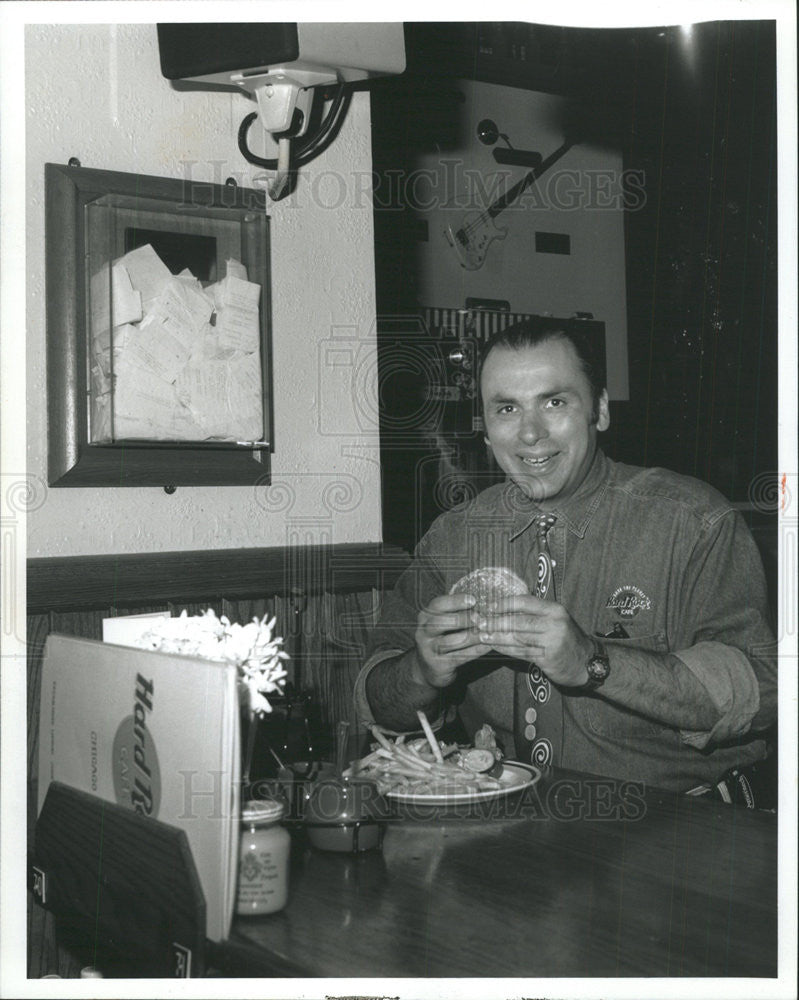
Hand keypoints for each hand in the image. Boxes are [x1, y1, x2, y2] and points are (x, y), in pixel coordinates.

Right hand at [414, 593, 493, 688]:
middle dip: (462, 619)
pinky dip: (475, 651)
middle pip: (440, 622)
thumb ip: (457, 613)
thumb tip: (484, 603)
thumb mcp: (444, 623)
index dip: (455, 601)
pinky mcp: (438, 664)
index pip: (437, 605)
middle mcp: (423, 632)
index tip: (473, 600)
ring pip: (450, 641)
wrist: (428, 667)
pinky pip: (459, 657)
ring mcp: (429, 649)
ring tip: (487, 633)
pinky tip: (487, 646)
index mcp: (426, 616)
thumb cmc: (442, 638)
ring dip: (471, 636)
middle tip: (480, 618)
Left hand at [477, 595, 593, 686]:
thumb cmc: (566, 638)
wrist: (588, 662)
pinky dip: (505, 649)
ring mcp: (552, 642)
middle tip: (478, 621)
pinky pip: (521, 652)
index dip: (504, 603)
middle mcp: (554, 623)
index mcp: (554, 609)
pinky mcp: (548, 658)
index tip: (488, 605)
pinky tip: (494, 646)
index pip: (524, 601)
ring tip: (481, 634)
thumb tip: (504, 607)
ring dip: (496, 636)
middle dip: (495, 621)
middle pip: (518, 621)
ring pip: (517, 637)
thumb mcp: (555, 619)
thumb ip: (534, 613)